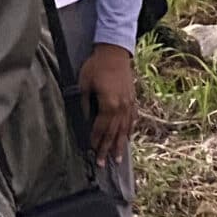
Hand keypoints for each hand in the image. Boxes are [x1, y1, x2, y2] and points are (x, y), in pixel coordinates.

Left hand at [77, 43, 138, 167]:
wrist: (114, 52)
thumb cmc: (96, 66)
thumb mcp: (84, 84)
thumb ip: (84, 104)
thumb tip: (83, 120)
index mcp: (109, 104)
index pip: (101, 128)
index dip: (95, 141)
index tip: (91, 152)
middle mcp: (121, 107)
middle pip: (113, 133)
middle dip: (106, 149)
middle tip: (102, 164)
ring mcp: (129, 104)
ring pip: (124, 129)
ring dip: (120, 145)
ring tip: (117, 159)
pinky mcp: (133, 99)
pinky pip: (132, 119)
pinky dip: (129, 131)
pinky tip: (128, 138)